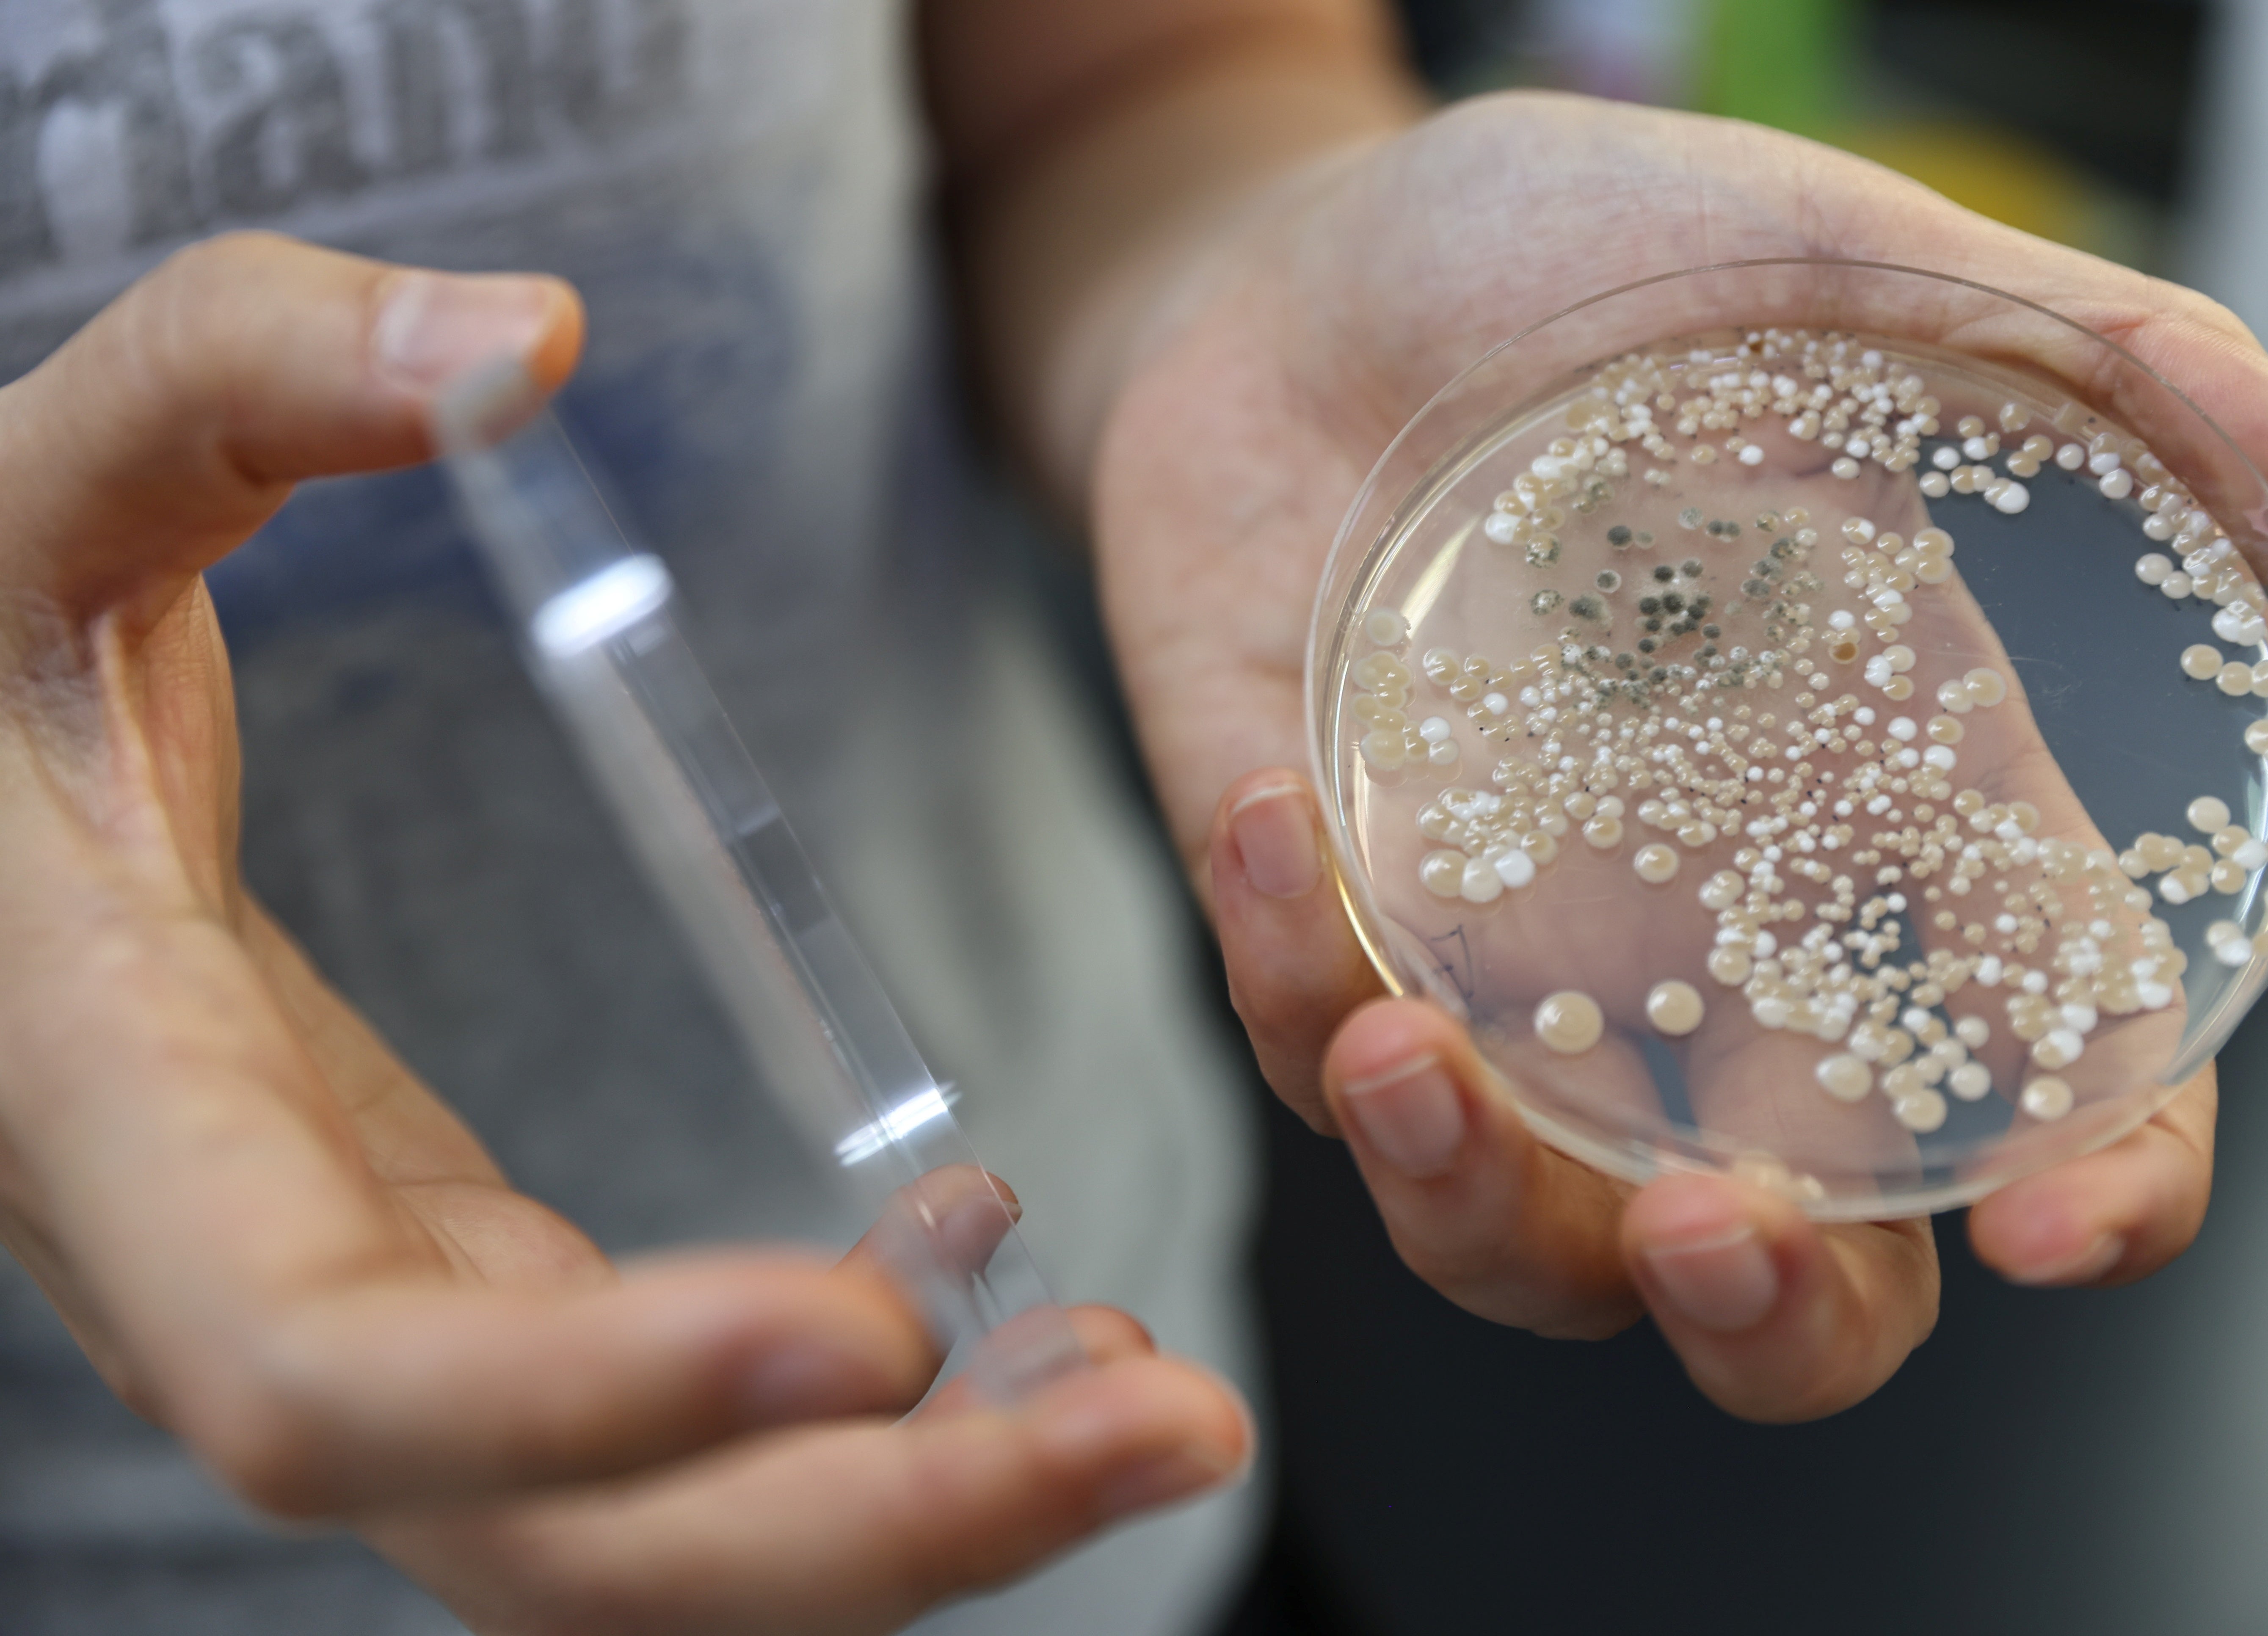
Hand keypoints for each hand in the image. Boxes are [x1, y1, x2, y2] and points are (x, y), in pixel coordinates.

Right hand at [0, 233, 1246, 1631]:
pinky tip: (994, 1263)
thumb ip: (244, 373)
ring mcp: (365, 1306)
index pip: (335, 1368)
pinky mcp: (449, 1266)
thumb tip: (513, 339)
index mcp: (126, 1124)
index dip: (590, 1392)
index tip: (874, 1330)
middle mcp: (247, 1285)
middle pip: (553, 1541)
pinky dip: (855, 1378)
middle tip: (1168, 1424)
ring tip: (1155, 1401)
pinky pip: (660, 1408)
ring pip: (640, 1529)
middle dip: (864, 1521)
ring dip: (917, 1497)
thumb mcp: (49, 488)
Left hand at [1091, 93, 2267, 1419]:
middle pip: (1801, 1264)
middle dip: (1772, 1317)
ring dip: (1469, 1207)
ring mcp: (1507, 965)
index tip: (2066, 1228)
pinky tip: (1267, 818)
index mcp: (1888, 819)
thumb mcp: (1839, 266)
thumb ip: (2110, 370)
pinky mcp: (1324, 932)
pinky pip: (1305, 1048)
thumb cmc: (1571, 263)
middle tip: (1707, 1233)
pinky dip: (1280, 974)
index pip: (2050, 1076)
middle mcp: (1712, 942)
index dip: (2102, 1186)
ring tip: (1398, 1056)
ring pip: (1527, 1241)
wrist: (1296, 280)